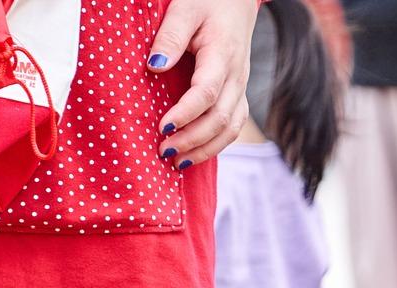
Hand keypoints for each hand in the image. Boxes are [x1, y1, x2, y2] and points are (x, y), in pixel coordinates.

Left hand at [152, 0, 257, 166]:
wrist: (237, 0)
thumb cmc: (207, 1)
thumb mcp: (184, 8)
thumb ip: (169, 36)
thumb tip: (155, 66)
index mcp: (223, 55)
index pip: (207, 93)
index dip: (186, 114)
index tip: (163, 127)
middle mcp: (237, 77)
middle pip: (221, 119)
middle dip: (193, 140)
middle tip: (164, 151)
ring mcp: (241, 88)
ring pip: (231, 128)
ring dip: (206, 149)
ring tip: (178, 162)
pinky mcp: (238, 94)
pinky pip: (233, 126)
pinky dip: (216, 144)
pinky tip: (195, 153)